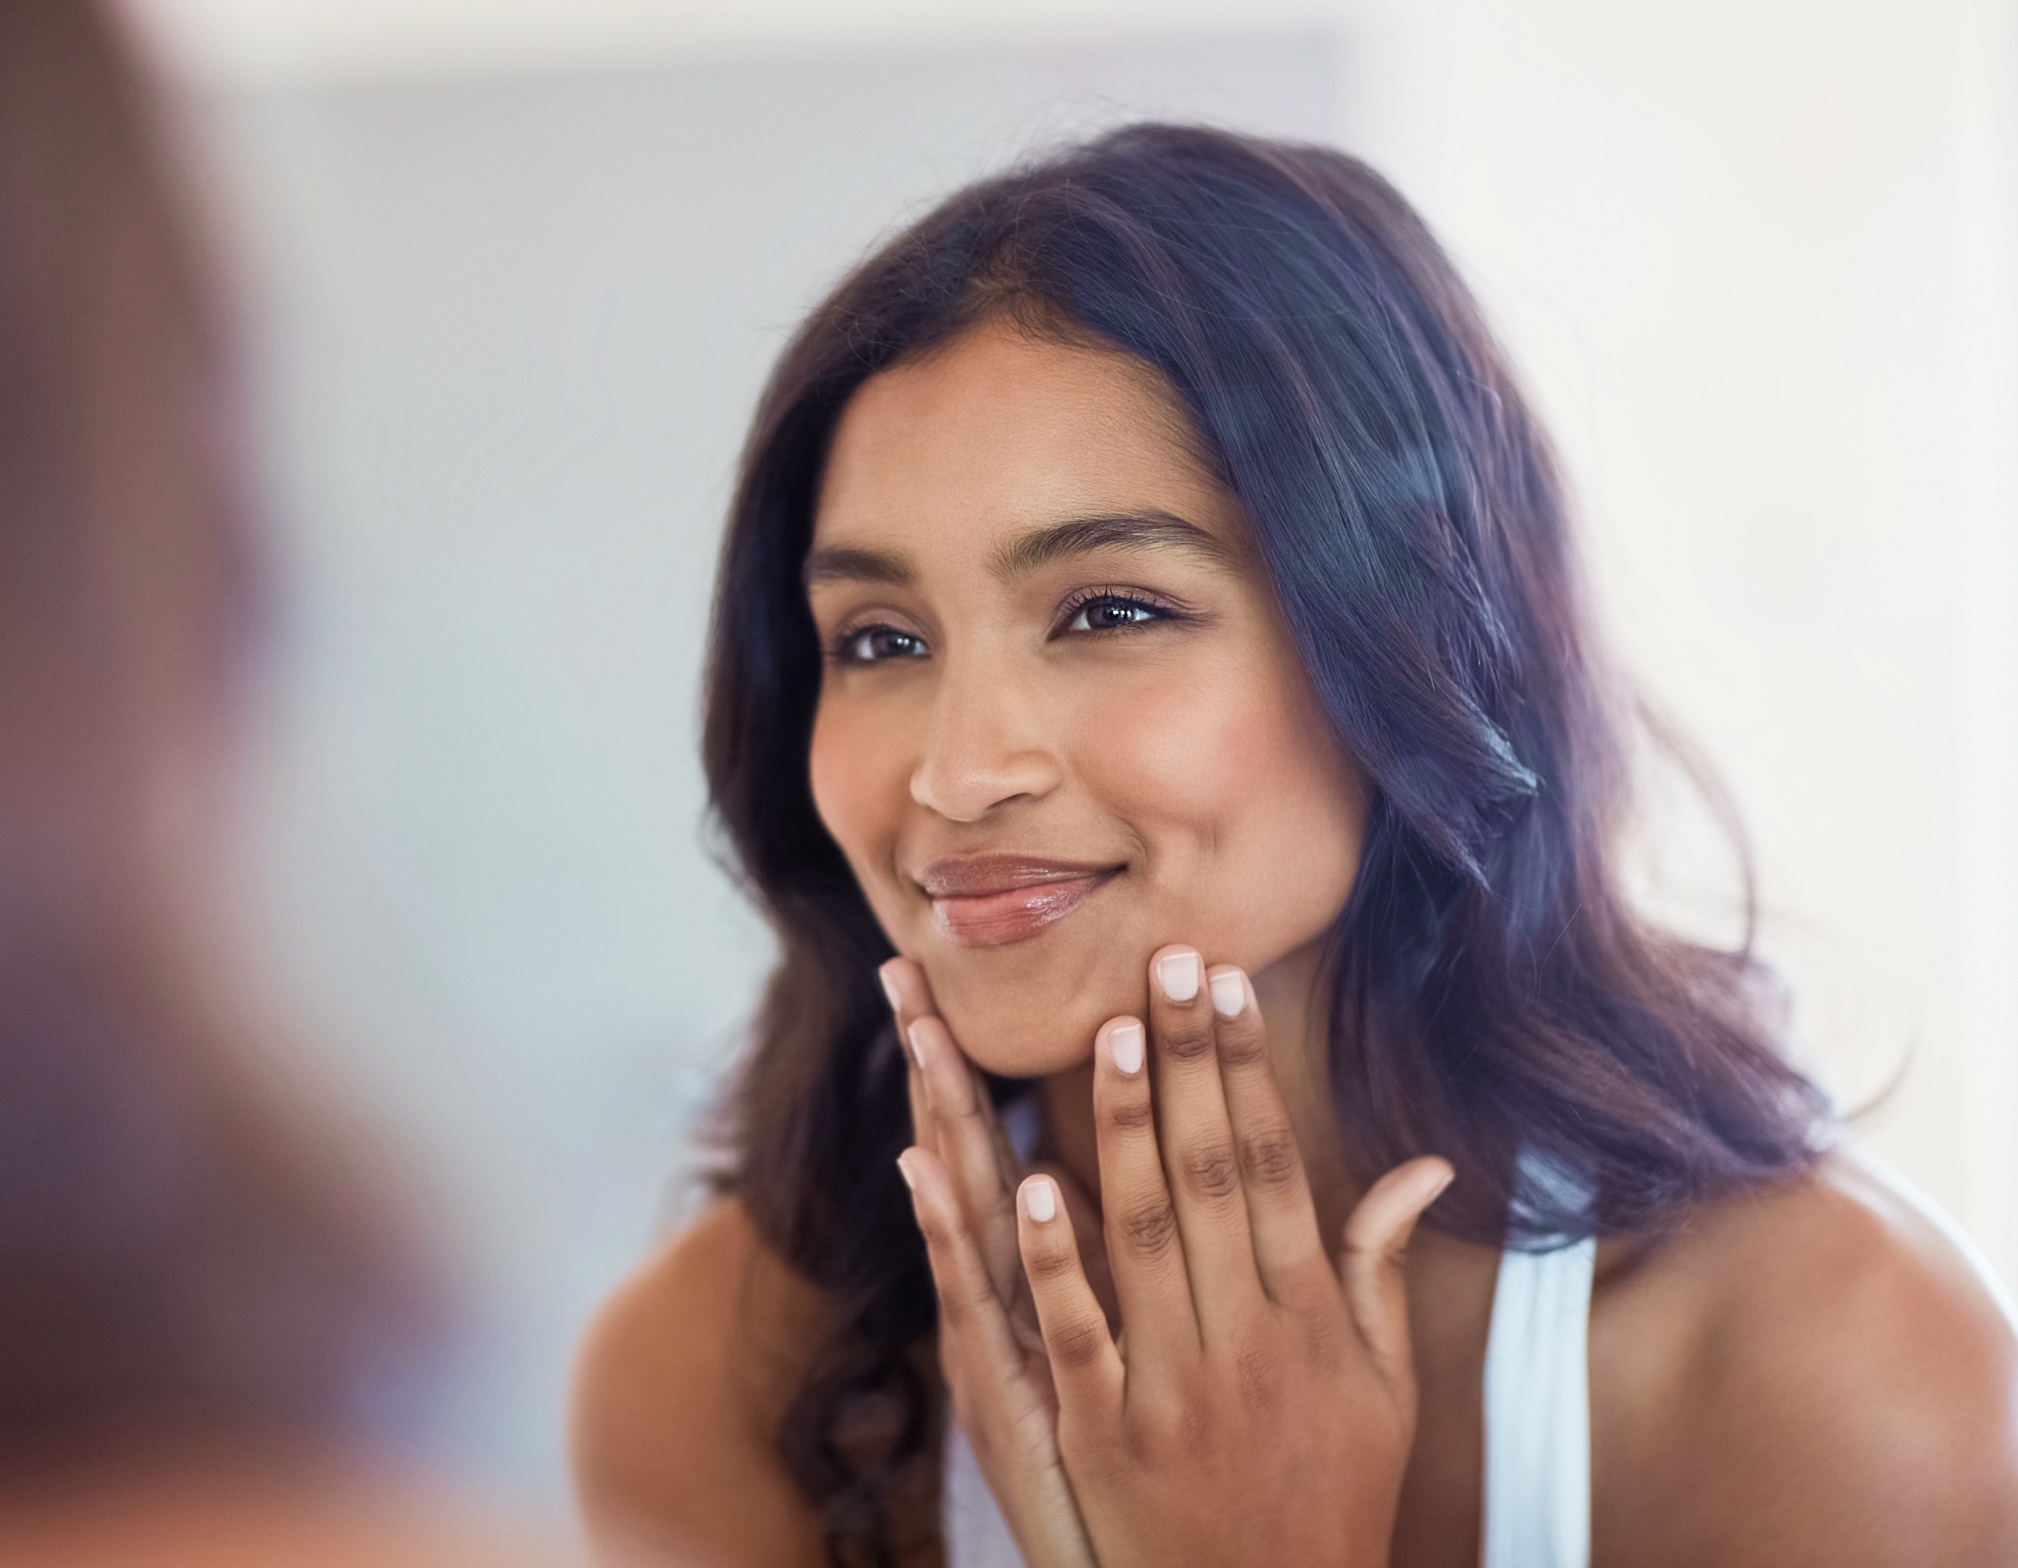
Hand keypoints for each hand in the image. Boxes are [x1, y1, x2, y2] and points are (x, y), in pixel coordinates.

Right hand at [883, 957, 1100, 1567]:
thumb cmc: (1129, 1474)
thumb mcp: (1115, 1358)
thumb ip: (1115, 1261)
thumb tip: (1080, 1177)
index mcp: (1031, 1282)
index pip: (999, 1148)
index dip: (971, 1068)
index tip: (941, 984)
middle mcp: (997, 1302)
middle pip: (964, 1159)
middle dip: (938, 1064)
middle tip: (904, 969)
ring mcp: (994, 1345)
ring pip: (963, 1211)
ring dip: (942, 1118)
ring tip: (919, 1032)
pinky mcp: (1002, 1397)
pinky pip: (980, 1302)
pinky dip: (963, 1238)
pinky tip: (935, 1172)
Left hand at [898, 945, 1451, 1567]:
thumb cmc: (1334, 1493)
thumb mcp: (1386, 1388)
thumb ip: (1380, 1268)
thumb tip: (1424, 1166)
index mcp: (1314, 1318)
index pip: (1275, 1166)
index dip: (1249, 1073)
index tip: (1228, 988)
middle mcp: (1251, 1342)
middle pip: (1214, 1178)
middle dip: (1192, 1064)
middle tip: (1168, 963)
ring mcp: (1177, 1390)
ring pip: (1148, 1239)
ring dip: (1129, 1132)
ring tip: (1112, 1033)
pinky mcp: (1108, 1439)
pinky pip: (1080, 1336)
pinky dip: (1057, 1260)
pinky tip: (1034, 1181)